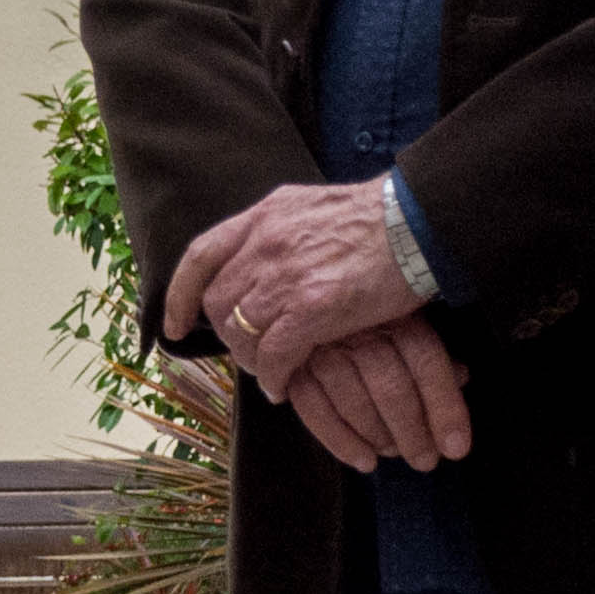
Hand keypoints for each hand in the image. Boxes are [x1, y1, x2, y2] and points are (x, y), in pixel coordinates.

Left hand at [157, 174, 427, 390]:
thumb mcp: (315, 207)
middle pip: (220, 302)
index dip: (180, 294)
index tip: (175, 324)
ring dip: (251, 361)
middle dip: (227, 335)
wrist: (419, 222)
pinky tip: (283, 387)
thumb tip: (266, 257)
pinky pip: (273, 355)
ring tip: (270, 373)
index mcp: (266, 215)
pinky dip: (273, 377)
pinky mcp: (311, 308)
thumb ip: (283, 229)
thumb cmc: (381, 218)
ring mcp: (285, 276)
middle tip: (250, 353)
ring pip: (242, 333)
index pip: (202, 254)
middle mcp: (266, 243)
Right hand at [276, 319, 470, 474]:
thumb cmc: (373, 316)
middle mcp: (357, 328)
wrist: (310, 294)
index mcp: (393, 314)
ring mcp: (321, 346)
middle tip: (424, 460)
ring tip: (393, 454)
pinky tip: (361, 459)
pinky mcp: (293, 364)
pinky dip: (338, 439)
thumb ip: (432, 351)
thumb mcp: (409, 321)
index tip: (456, 447)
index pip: (425, 360)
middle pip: (389, 384)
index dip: (444, 406)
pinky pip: (313, 406)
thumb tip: (462, 378)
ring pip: (352, 398)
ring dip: (376, 435)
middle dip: (410, 430)